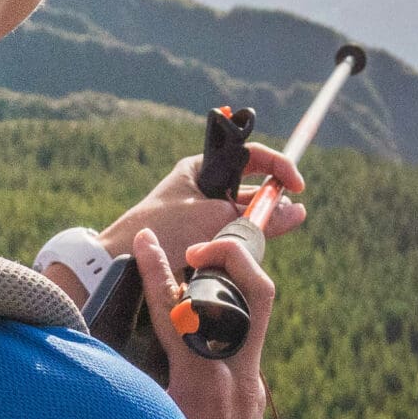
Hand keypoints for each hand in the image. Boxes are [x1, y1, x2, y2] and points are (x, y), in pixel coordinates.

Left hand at [100, 146, 306, 273]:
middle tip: (288, 215)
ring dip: (258, 224)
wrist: (120, 262)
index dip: (278, 166)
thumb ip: (258, 217)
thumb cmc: (163, 230)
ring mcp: (204, 212)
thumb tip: (296, 211)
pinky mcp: (203, 237)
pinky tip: (251, 250)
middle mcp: (204, 186)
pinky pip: (234, 234)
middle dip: (271, 201)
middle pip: (252, 186)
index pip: (251, 156)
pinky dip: (245, 241)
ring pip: (245, 213)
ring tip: (266, 237)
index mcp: (201, 168)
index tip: (297, 186)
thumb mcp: (214, 220)